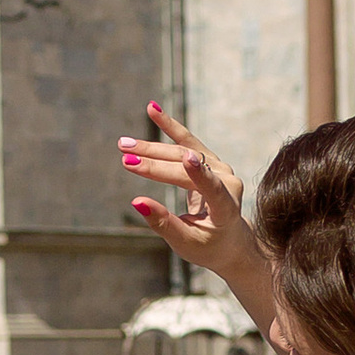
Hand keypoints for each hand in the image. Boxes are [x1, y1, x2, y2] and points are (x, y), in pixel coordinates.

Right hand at [118, 103, 275, 322]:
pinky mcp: (209, 161)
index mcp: (226, 209)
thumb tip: (136, 202)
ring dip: (153, 147)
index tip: (187, 157)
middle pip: (187, 168)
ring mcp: (220, 168)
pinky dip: (168, 127)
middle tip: (125, 157)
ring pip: (183, 152)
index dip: (201, 174)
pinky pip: (186, 141)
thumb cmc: (208, 246)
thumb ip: (164, 223)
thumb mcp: (185, 243)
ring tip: (124, 144)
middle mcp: (228, 182)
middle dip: (155, 163)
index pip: (213, 189)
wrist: (230, 240)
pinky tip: (151, 109)